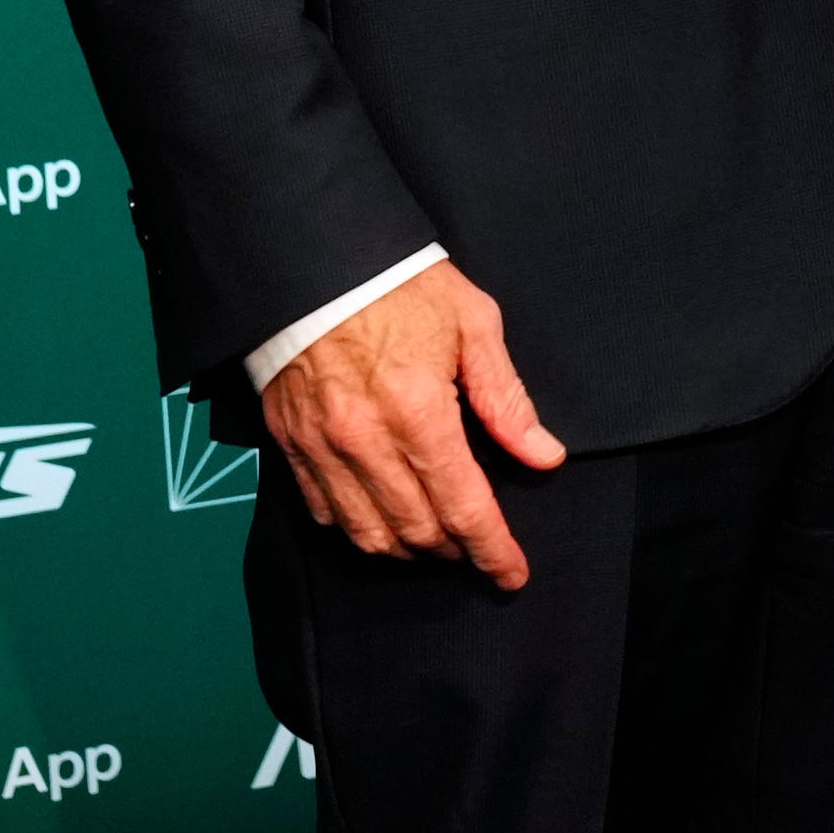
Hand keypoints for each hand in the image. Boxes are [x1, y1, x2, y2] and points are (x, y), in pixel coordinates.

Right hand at [261, 261, 562, 589]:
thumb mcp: (473, 323)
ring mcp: (322, 448)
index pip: (465, 508)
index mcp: (419, 412)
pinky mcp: (290, 444)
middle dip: (456, 550)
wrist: (313, 258)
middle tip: (478, 547)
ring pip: (369, 534)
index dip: (493, 550)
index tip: (512, 574)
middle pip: (418, 530)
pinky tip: (383, 520)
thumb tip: (543, 455)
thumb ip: (507, 399)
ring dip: (408, 549)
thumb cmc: (400, 283)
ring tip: (435, 541)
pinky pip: (326, 513)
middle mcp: (367, 441)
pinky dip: (359, 530)